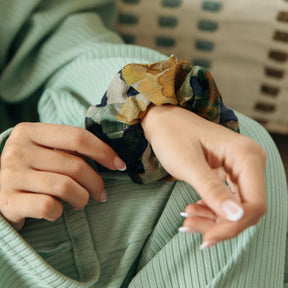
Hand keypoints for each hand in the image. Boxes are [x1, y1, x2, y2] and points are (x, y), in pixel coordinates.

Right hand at [0, 122, 125, 230]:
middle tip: (101, 193)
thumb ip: (70, 148)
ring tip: (82, 201)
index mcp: (30, 131)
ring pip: (65, 187)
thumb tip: (113, 159)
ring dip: (82, 198)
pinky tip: (57, 210)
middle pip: (75, 165)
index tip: (119, 165)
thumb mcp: (45, 150)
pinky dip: (60, 212)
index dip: (104, 152)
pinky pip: (49, 206)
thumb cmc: (31, 169)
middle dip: (97, 182)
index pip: (77, 137)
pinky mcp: (8, 201)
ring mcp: (10, 176)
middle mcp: (18, 150)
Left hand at [141, 105, 265, 246]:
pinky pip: (227, 199)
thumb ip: (212, 190)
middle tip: (188, 227)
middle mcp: (249, 161)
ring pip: (236, 207)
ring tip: (186, 218)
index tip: (206, 238)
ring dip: (213, 219)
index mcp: (246, 154)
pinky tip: (193, 210)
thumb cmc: (173, 135)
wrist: (163, 121)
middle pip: (246, 208)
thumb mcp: (189, 164)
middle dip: (219, 224)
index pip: (254, 203)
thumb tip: (237, 216)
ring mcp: (241, 167)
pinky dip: (211, 209)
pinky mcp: (229, 172)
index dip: (233, 225)